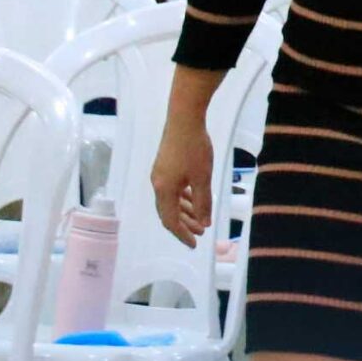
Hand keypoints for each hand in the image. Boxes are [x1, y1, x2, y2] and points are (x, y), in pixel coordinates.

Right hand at [150, 110, 214, 247]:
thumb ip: (203, 203)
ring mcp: (160, 174)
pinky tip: (194, 199)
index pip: (170, 220)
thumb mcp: (202, 178)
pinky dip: (183, 198)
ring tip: (201, 219)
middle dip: (184, 225)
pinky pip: (173, 189)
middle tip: (201, 233)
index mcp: (164, 190)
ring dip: (185, 211)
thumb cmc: (194, 148)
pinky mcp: (165, 165)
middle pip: (169, 212)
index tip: (195, 243)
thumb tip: (204, 223)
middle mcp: (158, 184)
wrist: (184, 117)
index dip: (182, 234)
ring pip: (171, 200)